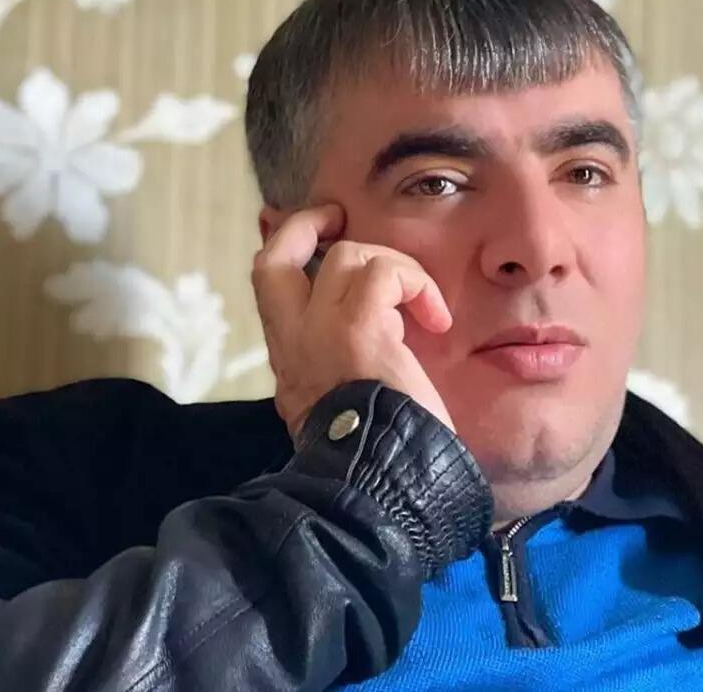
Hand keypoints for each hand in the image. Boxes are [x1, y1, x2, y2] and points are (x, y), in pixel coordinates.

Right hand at [251, 204, 454, 439]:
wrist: (379, 482)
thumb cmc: (378, 454)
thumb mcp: (342, 406)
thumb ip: (341, 367)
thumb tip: (373, 335)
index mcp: (289, 360)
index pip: (266, 284)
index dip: (287, 245)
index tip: (321, 233)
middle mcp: (293, 343)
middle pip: (273, 257)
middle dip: (306, 225)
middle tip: (340, 220)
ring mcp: (320, 333)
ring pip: (346, 256)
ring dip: (393, 266)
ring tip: (421, 304)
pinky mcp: (359, 330)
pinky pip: (383, 273)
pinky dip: (415, 284)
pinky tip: (435, 319)